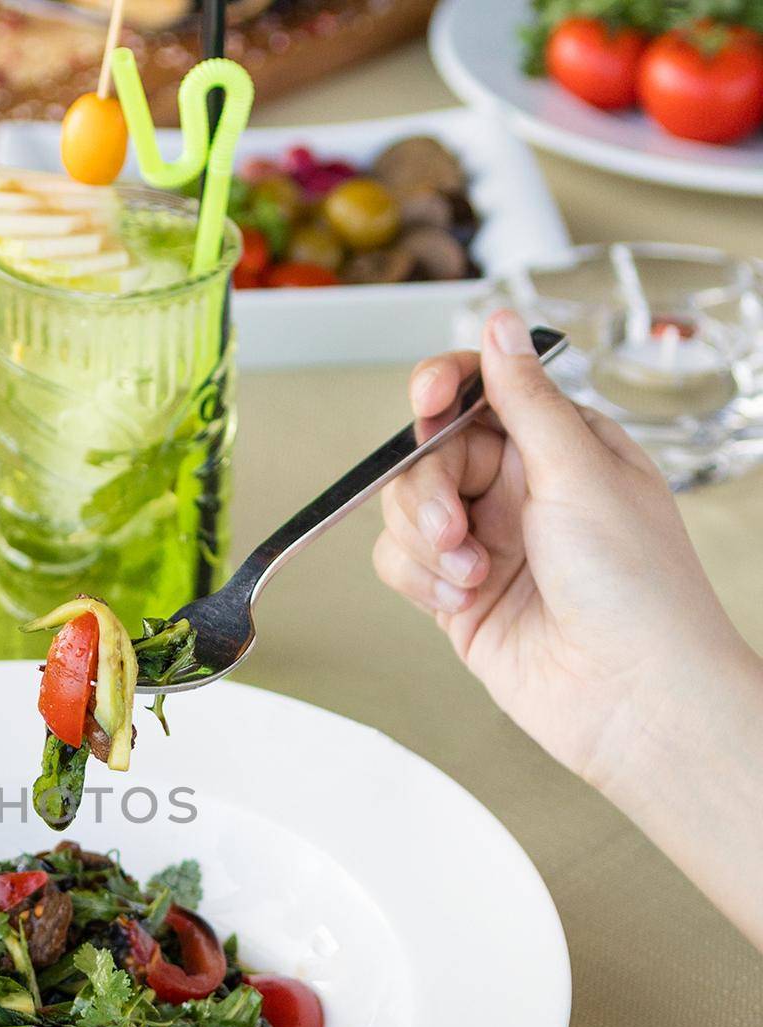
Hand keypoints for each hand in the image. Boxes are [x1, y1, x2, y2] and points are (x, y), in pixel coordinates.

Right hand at [373, 308, 751, 797]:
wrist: (628, 694)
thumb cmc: (634, 586)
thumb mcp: (579, 472)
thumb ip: (524, 400)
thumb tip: (498, 324)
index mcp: (560, 446)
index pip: (481, 393)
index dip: (444, 389)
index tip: (427, 399)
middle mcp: (518, 491)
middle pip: (428, 455)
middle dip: (429, 490)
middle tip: (455, 526)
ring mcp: (483, 544)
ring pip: (405, 512)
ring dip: (425, 542)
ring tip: (471, 573)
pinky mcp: (455, 596)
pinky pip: (400, 565)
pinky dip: (419, 580)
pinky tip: (461, 598)